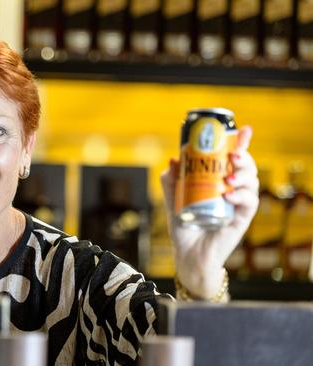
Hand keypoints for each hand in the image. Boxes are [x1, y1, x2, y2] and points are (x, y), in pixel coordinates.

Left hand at [160, 125, 258, 298]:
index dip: (240, 143)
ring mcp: (238, 204)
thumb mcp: (172, 200)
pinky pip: (249, 203)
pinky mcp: (241, 219)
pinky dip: (241, 196)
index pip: (233, 159)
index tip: (243, 129)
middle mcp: (232, 191)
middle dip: (243, 156)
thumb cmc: (184, 227)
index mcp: (218, 182)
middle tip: (233, 154)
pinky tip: (229, 195)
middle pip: (246, 167)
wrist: (188, 254)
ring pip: (252, 182)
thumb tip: (173, 160)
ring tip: (229, 176)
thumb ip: (171, 181)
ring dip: (244, 175)